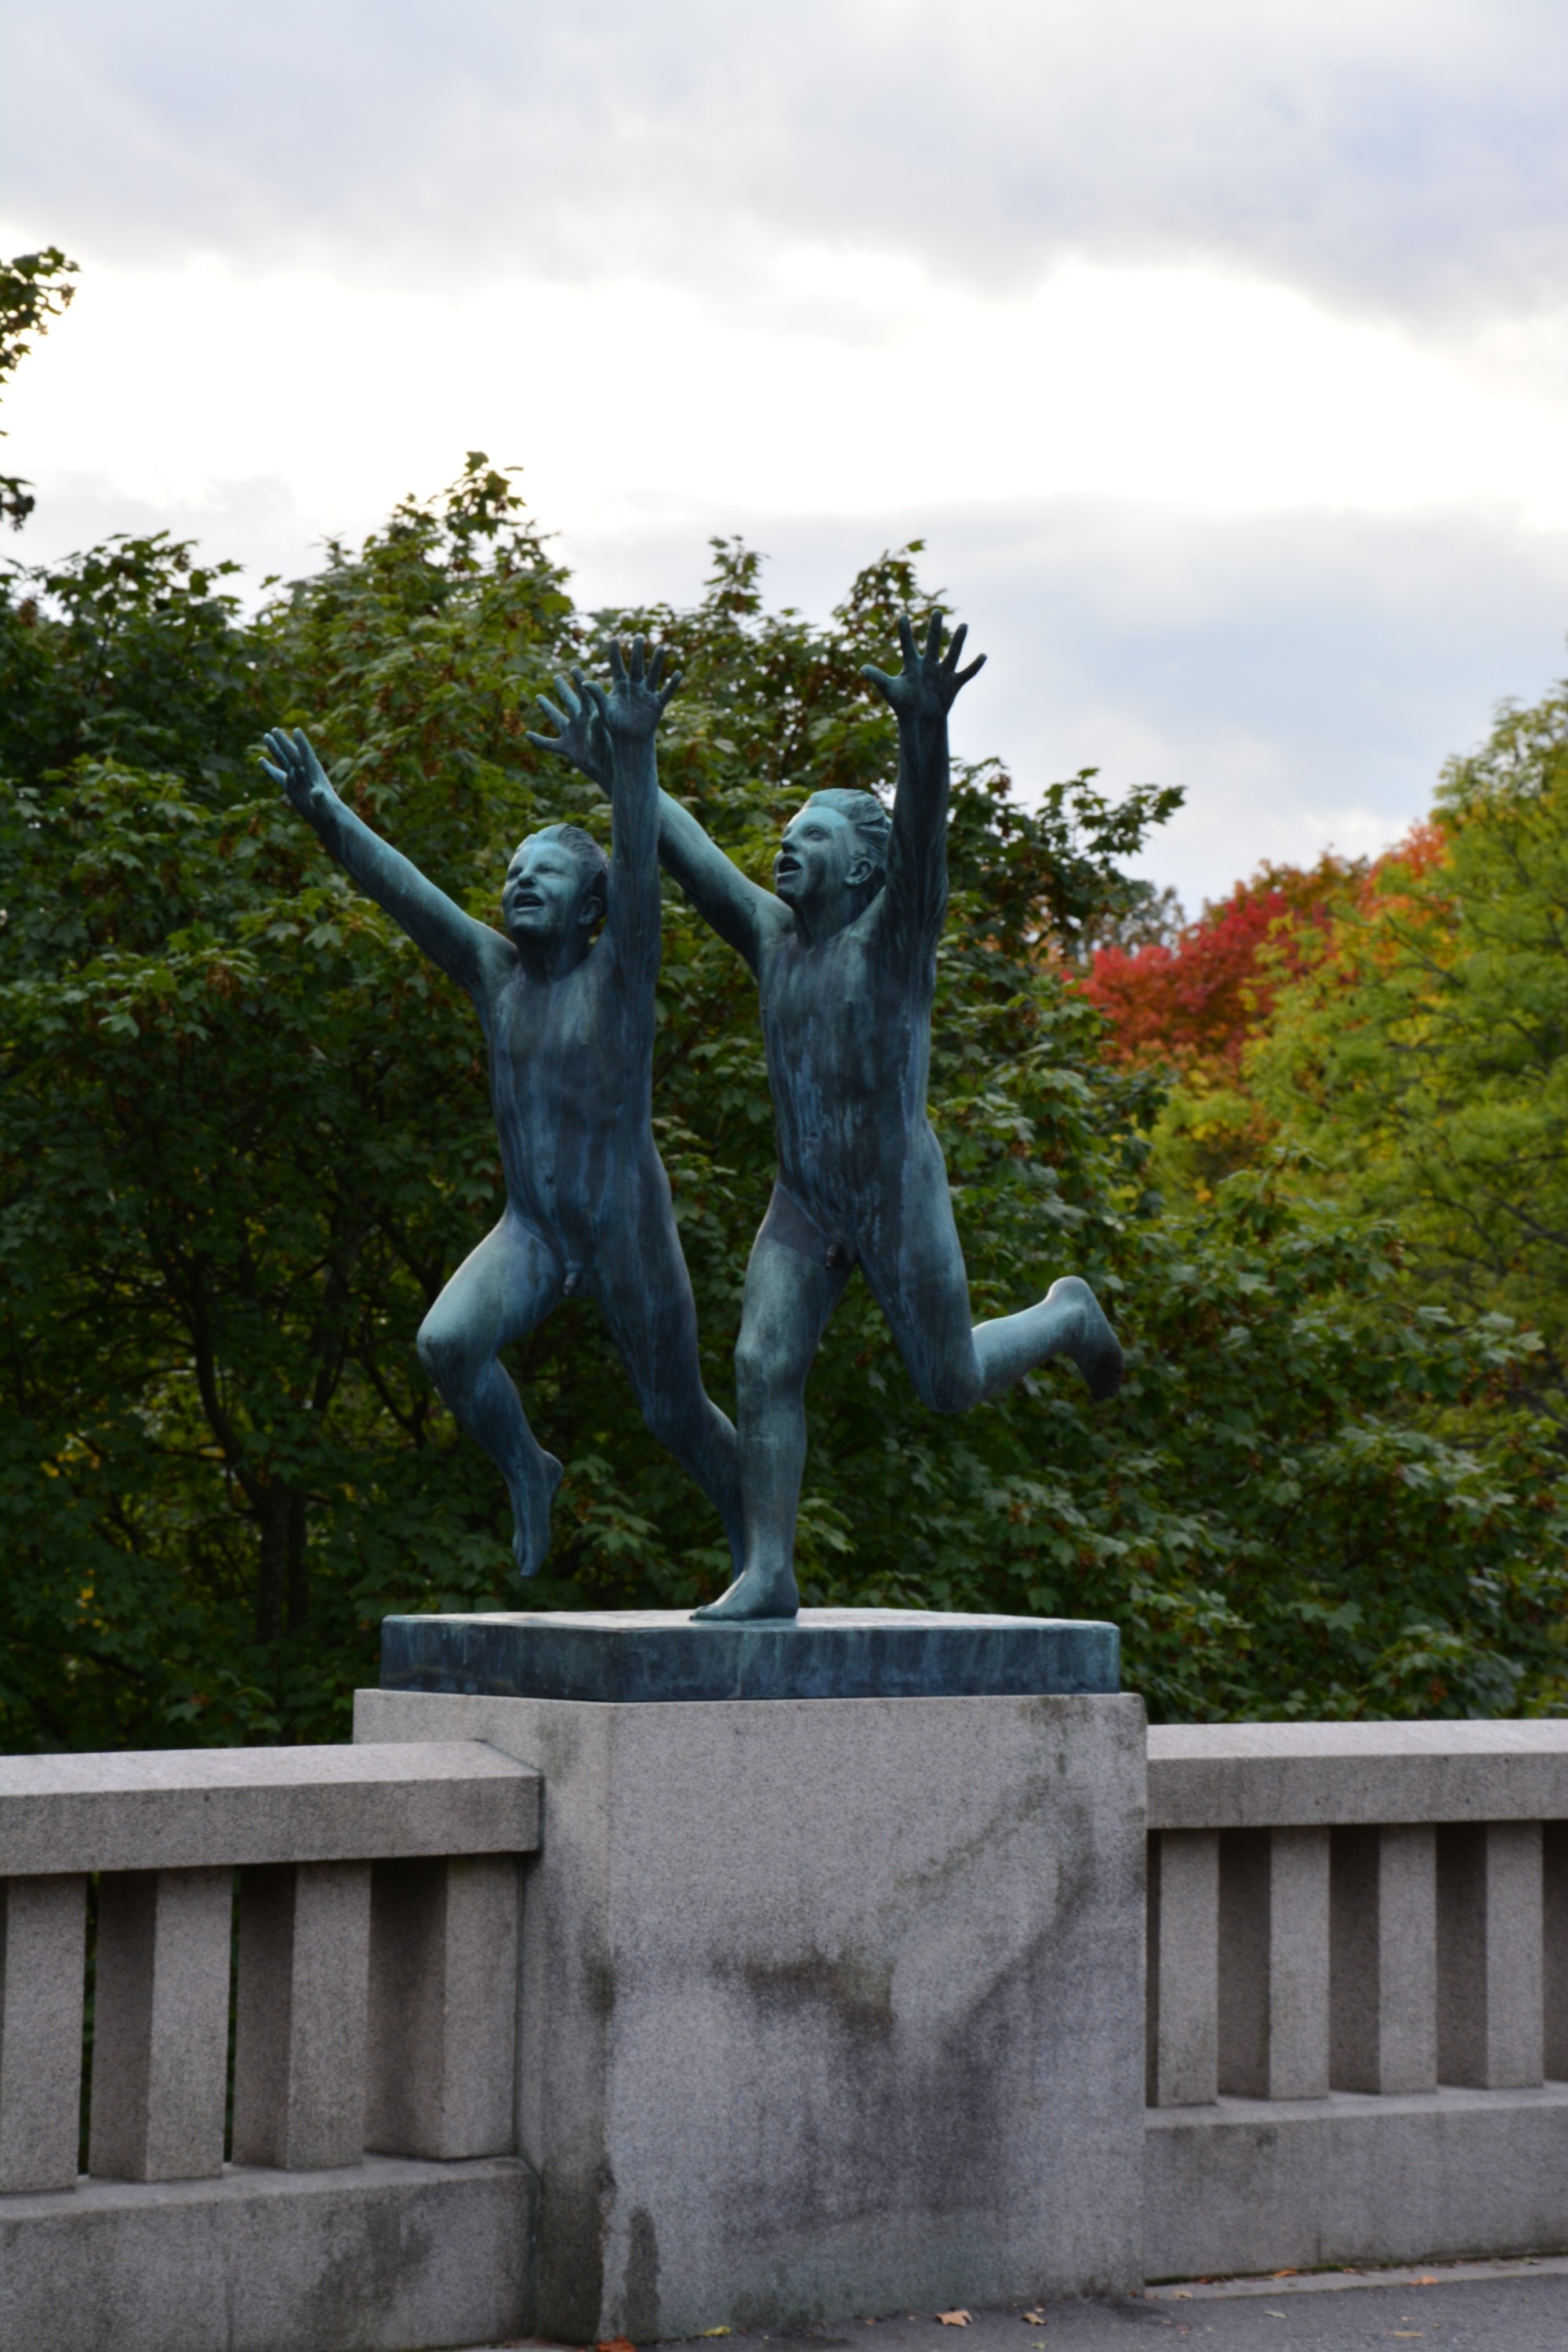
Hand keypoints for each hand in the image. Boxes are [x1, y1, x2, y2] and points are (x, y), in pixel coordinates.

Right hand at [261, 727, 336, 821]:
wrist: (329, 820)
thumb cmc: (330, 814)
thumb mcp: (325, 807)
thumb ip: (321, 799)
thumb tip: (317, 792)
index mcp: (315, 774)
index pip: (307, 755)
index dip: (302, 744)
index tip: (297, 730)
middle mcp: (305, 773)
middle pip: (292, 754)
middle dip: (283, 743)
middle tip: (274, 730)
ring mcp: (297, 779)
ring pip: (284, 760)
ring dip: (276, 749)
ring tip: (266, 735)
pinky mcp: (290, 788)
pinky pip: (277, 775)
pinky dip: (269, 768)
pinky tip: (261, 760)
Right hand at [526, 669, 612, 790]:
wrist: (609, 769)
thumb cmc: (612, 752)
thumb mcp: (605, 734)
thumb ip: (598, 723)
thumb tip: (593, 713)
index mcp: (591, 714)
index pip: (584, 692)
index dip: (579, 680)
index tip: (574, 667)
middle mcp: (580, 721)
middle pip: (569, 700)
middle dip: (563, 688)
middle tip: (557, 676)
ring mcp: (572, 734)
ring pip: (556, 718)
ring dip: (547, 708)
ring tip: (539, 697)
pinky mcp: (567, 748)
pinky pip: (549, 744)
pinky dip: (539, 740)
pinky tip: (527, 734)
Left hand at [589, 634, 680, 743]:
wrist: (628, 740)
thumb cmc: (614, 725)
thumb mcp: (604, 709)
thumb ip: (596, 694)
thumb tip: (585, 682)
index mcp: (620, 685)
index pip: (617, 666)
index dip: (615, 654)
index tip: (613, 639)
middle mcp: (635, 686)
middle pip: (637, 666)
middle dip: (638, 652)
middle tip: (639, 637)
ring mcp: (647, 694)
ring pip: (653, 675)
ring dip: (657, 662)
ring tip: (661, 648)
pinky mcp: (657, 704)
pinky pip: (666, 692)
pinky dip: (672, 684)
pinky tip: (678, 674)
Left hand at [861, 612, 984, 730]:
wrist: (920, 719)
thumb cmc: (903, 704)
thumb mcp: (890, 690)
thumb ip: (878, 678)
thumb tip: (862, 668)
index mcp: (913, 665)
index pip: (907, 645)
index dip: (904, 632)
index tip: (902, 616)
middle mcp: (929, 665)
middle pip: (932, 644)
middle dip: (934, 629)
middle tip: (936, 611)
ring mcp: (943, 673)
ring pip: (951, 654)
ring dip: (958, 641)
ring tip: (964, 625)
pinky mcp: (954, 683)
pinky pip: (966, 673)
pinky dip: (974, 666)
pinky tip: (983, 655)